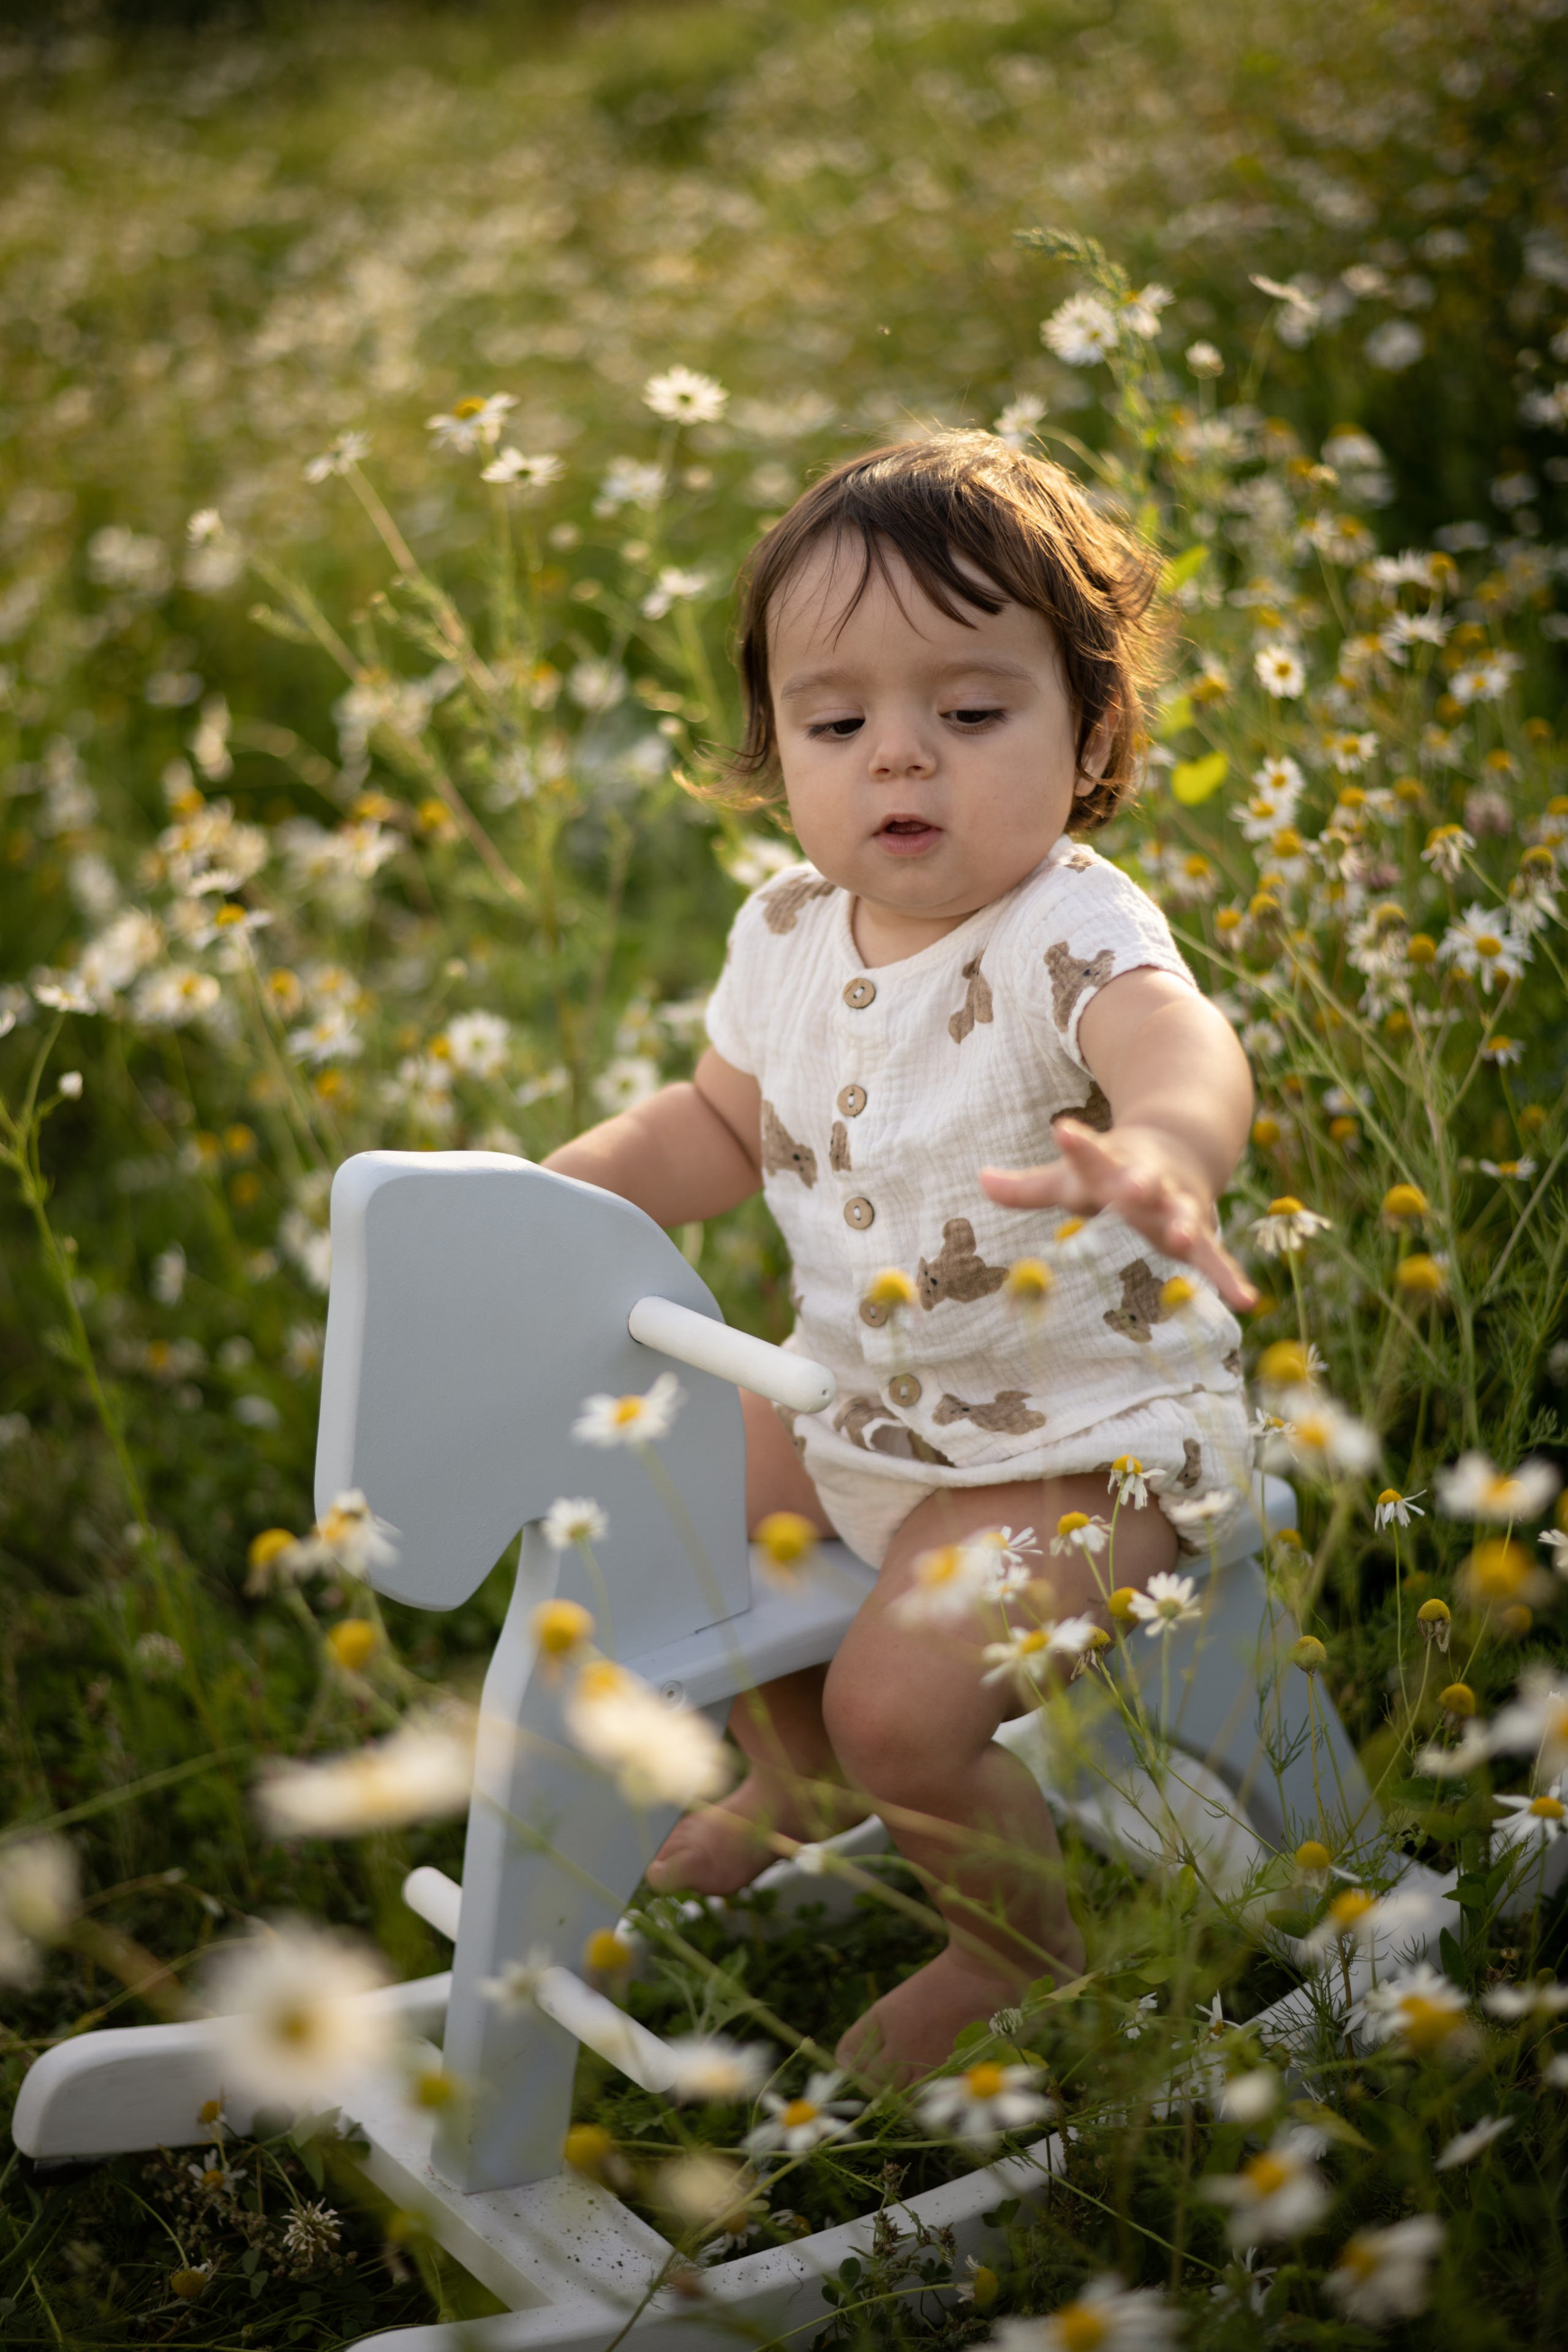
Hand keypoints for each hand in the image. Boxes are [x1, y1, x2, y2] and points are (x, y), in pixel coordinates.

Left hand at [980, 1119, 1257, 1312]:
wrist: (1179, 1147)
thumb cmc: (1113, 1170)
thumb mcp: (1072, 1176)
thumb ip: (1028, 1187)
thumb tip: (978, 1180)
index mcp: (1113, 1165)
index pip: (1091, 1154)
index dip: (1078, 1145)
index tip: (1062, 1130)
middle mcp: (1149, 1181)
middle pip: (1142, 1182)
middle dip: (1137, 1183)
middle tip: (1131, 1185)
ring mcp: (1177, 1203)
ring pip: (1180, 1213)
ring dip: (1179, 1224)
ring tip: (1180, 1235)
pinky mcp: (1199, 1230)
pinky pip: (1216, 1258)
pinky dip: (1231, 1277)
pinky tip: (1248, 1302)